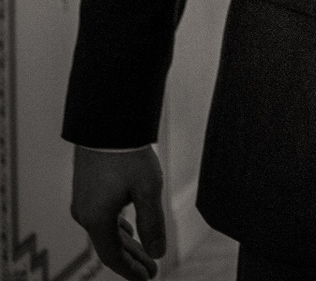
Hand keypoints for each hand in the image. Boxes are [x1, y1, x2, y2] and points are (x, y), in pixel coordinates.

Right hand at [71, 146, 165, 279]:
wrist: (107, 124)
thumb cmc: (128, 155)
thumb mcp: (148, 190)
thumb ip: (152, 223)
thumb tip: (158, 252)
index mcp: (97, 219)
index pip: (112, 256)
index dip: (130, 270)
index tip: (147, 279)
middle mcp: (84, 214)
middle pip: (109, 246)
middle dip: (132, 260)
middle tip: (151, 272)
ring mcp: (83, 202)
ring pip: (105, 231)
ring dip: (126, 244)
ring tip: (144, 255)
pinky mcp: (86, 190)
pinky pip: (101, 218)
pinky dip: (117, 229)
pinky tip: (127, 229)